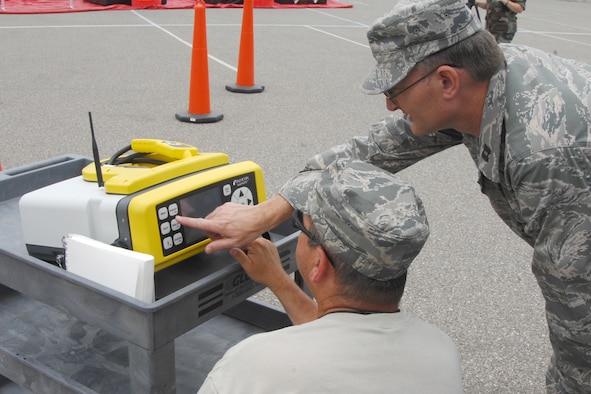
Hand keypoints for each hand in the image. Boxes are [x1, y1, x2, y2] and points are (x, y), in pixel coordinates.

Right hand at [175, 195, 292, 252]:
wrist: (260, 216)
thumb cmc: (250, 229)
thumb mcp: (234, 243)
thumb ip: (218, 245)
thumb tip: (208, 249)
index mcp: (219, 224)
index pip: (198, 223)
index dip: (186, 221)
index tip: (178, 218)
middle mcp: (219, 214)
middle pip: (206, 224)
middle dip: (211, 231)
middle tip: (223, 237)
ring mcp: (224, 208)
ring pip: (213, 218)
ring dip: (217, 225)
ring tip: (229, 230)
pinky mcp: (228, 205)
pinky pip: (220, 213)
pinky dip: (223, 219)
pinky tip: (232, 223)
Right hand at [229, 238, 290, 288]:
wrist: (275, 277)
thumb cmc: (263, 273)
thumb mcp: (247, 266)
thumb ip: (239, 256)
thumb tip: (232, 249)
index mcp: (255, 245)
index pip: (242, 241)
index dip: (240, 249)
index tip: (242, 255)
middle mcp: (262, 242)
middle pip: (249, 242)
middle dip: (247, 250)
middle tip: (250, 260)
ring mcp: (268, 243)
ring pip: (255, 243)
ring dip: (254, 249)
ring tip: (257, 260)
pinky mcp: (272, 246)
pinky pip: (262, 245)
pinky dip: (260, 250)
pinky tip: (261, 258)